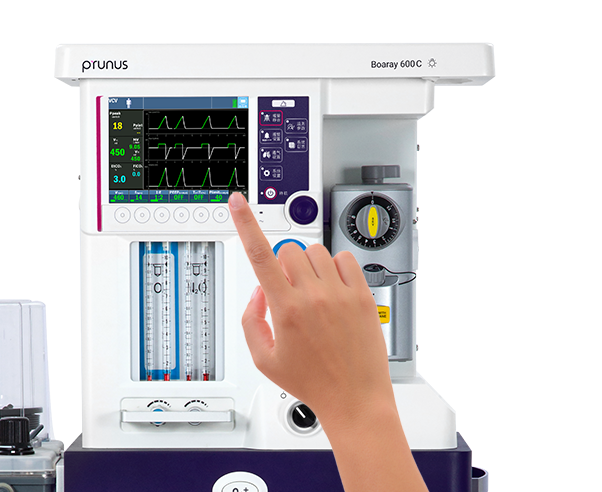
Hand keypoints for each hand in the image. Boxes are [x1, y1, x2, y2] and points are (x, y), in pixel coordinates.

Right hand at [228, 192, 395, 428]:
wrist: (354, 398)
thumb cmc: (311, 382)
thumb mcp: (264, 359)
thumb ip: (251, 320)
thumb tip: (259, 291)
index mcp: (285, 309)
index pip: (259, 255)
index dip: (245, 224)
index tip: (238, 203)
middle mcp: (313, 296)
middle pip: (289, 250)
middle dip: (283, 263)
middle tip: (289, 288)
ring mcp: (340, 294)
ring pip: (317, 252)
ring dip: (309, 265)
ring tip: (314, 293)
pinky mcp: (363, 296)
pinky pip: (346, 259)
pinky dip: (336, 267)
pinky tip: (333, 288)